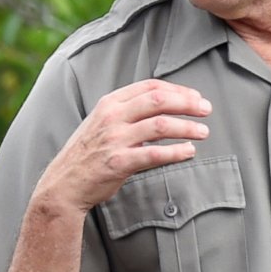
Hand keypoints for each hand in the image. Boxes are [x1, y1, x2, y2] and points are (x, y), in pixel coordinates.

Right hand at [31, 80, 210, 215]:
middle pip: (159, 100)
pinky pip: (155, 155)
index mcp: (109, 103)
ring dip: (187, 128)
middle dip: (188, 103)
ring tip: (203, 132)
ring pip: (160, 125)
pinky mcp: (118, 163)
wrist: (64, 184)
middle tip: (206, 110)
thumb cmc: (87, 155)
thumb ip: (129, 115)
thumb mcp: (102, 124)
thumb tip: (165, 112)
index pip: (150, 87)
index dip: (178, 89)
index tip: (196, 96)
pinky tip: (189, 152)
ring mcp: (114, 140)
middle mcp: (112, 117)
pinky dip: (176, 152)